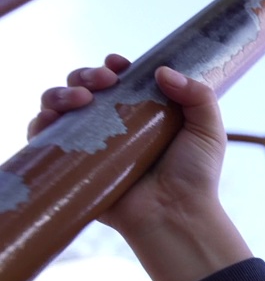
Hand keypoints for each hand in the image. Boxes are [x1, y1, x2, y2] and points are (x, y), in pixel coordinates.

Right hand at [28, 55, 250, 280]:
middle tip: (104, 82)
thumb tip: (162, 71)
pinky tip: (53, 118)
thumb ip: (198, 95)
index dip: (113, 67)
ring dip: (61, 94)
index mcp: (142, 113)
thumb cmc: (196, 177)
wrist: (177, 215)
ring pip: (59, 107)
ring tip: (81, 100)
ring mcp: (91, 145)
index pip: (118, 80)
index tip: (119, 65)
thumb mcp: (208, 130)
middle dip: (86, 75)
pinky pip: (44, 140)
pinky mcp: (73, 167)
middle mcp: (113, 126)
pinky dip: (40, 123)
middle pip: (84, 87)